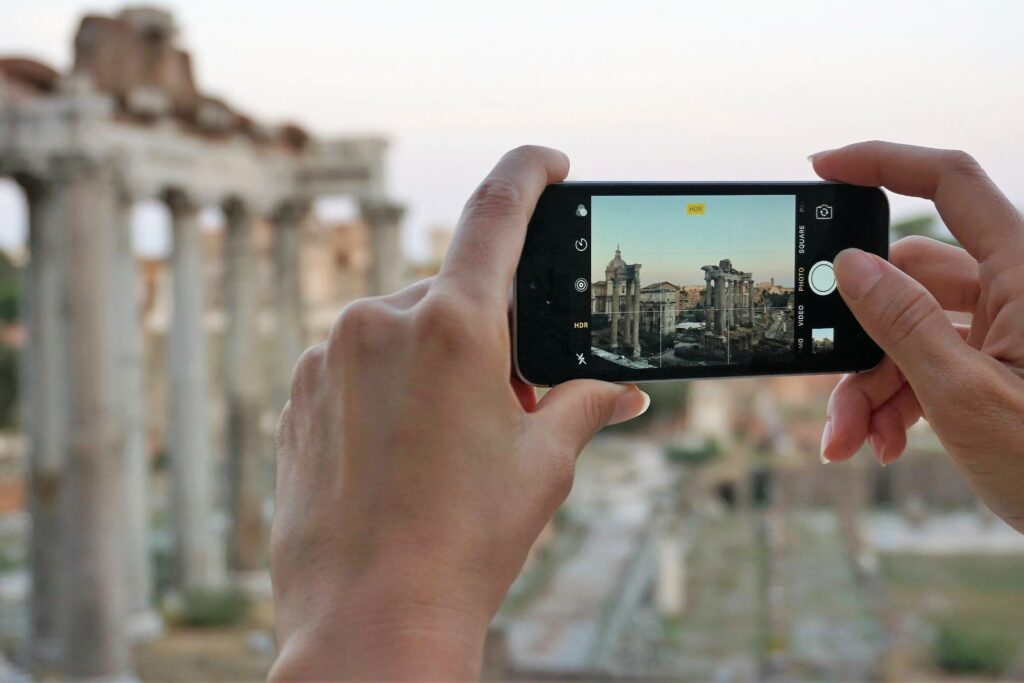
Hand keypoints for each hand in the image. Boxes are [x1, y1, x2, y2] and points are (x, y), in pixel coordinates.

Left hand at [268, 146, 649, 680]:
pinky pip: (356, 366)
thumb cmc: (465, 542)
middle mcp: (379, 324)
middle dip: (489, 335)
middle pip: (452, 294)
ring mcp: (328, 358)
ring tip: (451, 446)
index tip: (550, 163)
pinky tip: (403, 456)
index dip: (529, 172)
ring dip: (436, 366)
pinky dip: (390, 389)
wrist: (370, 620)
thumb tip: (620, 395)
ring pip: (401, 331)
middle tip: (508, 404)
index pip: (495, 211)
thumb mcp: (543, 466)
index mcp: (451, 326)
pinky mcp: (300, 395)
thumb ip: (582, 407)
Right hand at [813, 141, 1023, 530]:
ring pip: (907, 332)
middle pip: (906, 281)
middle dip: (857, 340)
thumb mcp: (965, 395)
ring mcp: (1002, 331)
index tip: (822, 170)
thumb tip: (850, 264)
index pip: (951, 184)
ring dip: (868, 387)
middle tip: (823, 383)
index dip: (883, 161)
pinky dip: (895, 402)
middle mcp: (1013, 292)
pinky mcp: (992, 365)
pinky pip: (925, 363)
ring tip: (851, 440)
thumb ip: (903, 322)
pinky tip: (882, 443)